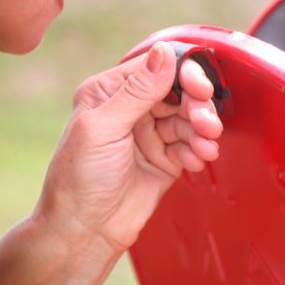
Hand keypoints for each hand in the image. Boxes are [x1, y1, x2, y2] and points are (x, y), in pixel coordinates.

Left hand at [35, 41, 222, 255]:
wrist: (84, 232)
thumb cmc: (78, 180)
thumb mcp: (104, 129)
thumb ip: (137, 90)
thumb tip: (165, 51)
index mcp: (111, 92)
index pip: (158, 68)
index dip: (185, 74)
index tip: (200, 88)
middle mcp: (133, 109)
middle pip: (181, 92)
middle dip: (198, 106)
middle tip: (205, 123)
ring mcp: (150, 133)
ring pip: (190, 118)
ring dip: (202, 130)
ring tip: (204, 147)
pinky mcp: (166, 158)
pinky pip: (192, 144)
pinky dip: (199, 150)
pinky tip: (196, 160)